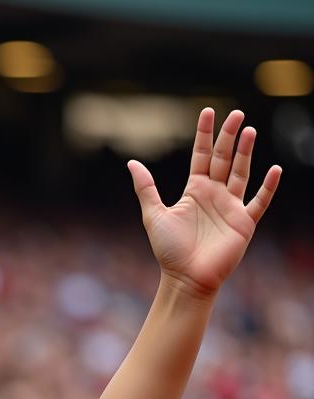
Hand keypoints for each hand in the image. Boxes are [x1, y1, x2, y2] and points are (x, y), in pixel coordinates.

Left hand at [128, 108, 280, 297]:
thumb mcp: (154, 214)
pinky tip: (275, 170)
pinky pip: (259, 201)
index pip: (202, 156)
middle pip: (224, 159)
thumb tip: (131, 163)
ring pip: (241, 173)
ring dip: (246, 153)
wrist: (185, 278)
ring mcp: (231, 207)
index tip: (208, 112)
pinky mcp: (244, 223)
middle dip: (229, 136)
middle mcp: (214, 195)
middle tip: (236, 113)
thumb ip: (146, 188)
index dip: (204, 135)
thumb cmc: (168, 250)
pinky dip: (268, 187)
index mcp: (194, 191)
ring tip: (250, 131)